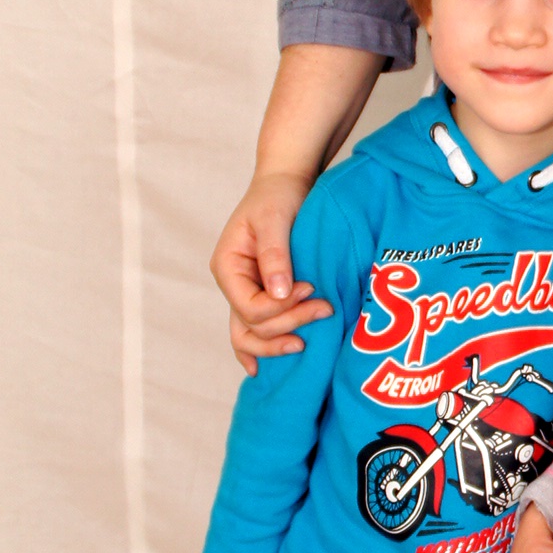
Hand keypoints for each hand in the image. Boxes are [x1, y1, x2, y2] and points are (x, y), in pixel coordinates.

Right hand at [212, 171, 332, 371]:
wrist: (286, 183)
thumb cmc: (278, 196)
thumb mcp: (275, 220)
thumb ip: (275, 255)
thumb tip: (279, 294)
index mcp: (227, 266)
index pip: (250, 308)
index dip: (281, 308)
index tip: (310, 287)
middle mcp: (232, 284)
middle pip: (250, 327)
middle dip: (287, 325)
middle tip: (325, 310)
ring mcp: (245, 292)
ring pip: (250, 335)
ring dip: (278, 343)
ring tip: (306, 344)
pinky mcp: (263, 294)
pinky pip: (256, 329)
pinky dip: (261, 348)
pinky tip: (263, 370)